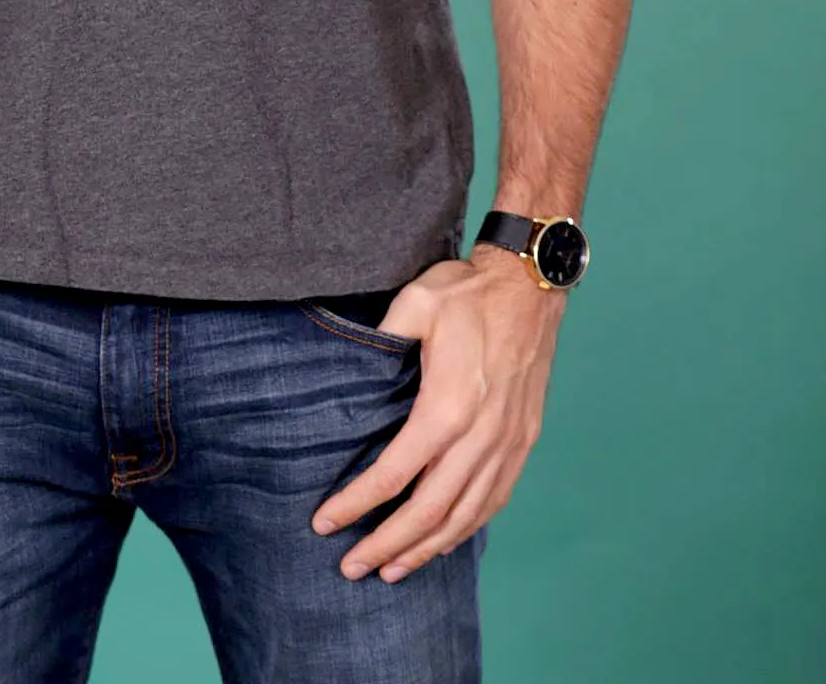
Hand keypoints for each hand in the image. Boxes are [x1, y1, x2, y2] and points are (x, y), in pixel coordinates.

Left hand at [309, 243, 566, 581]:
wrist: (531, 286)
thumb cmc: (469, 291)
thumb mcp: (415, 302)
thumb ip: (381, 338)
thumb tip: (349, 362)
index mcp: (446, 408)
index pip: (393, 475)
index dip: (356, 504)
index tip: (324, 523)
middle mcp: (480, 437)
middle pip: (428, 512)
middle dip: (386, 545)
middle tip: (351, 569)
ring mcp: (506, 444)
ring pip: (464, 517)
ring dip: (426, 549)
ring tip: (391, 570)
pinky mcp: (523, 441)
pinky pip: (494, 501)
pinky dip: (466, 529)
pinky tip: (443, 541)